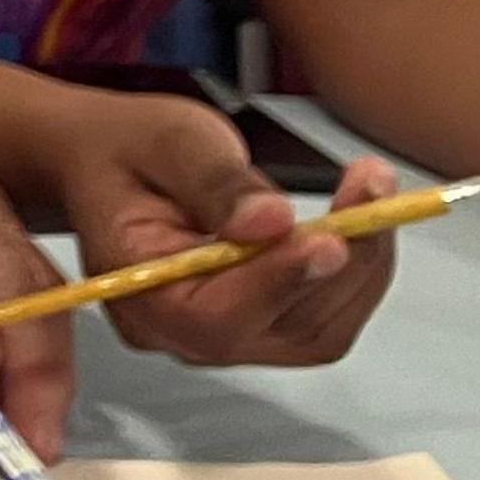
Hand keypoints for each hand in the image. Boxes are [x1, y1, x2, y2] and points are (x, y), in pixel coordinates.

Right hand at [26, 90, 398, 367]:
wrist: (108, 161)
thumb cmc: (127, 148)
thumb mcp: (168, 141)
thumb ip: (217, 183)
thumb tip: (273, 221)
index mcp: (136, 290)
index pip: (216, 316)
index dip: (279, 282)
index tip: (331, 237)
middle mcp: (178, 333)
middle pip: (282, 328)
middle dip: (343, 261)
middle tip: (370, 186)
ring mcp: (223, 337)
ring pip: (319, 329)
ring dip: (362, 262)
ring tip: (369, 188)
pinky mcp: (260, 327)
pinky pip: (326, 318)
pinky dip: (357, 269)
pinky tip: (358, 219)